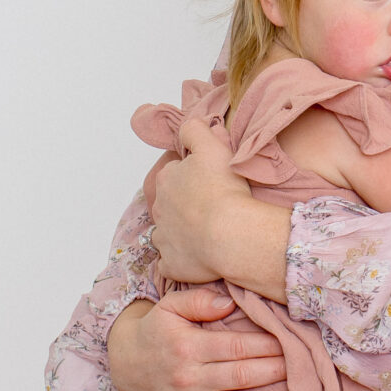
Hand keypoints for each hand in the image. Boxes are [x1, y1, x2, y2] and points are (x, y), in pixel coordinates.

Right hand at [106, 286, 291, 390]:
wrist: (126, 363)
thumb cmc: (156, 331)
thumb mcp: (170, 306)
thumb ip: (199, 301)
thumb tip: (228, 303)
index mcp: (189, 347)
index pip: (237, 347)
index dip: (266, 345)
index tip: (288, 342)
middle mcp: (189, 378)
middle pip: (240, 376)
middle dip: (273, 373)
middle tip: (301, 369)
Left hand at [149, 117, 245, 283]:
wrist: (230, 233)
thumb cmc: (224, 188)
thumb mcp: (212, 145)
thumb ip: (195, 130)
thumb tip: (188, 127)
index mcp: (167, 179)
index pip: (174, 172)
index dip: (192, 175)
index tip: (210, 180)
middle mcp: (160, 208)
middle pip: (170, 202)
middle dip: (185, 203)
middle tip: (212, 205)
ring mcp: (164, 238)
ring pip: (167, 231)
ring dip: (181, 231)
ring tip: (206, 232)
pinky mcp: (171, 263)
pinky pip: (170, 261)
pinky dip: (179, 259)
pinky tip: (196, 256)